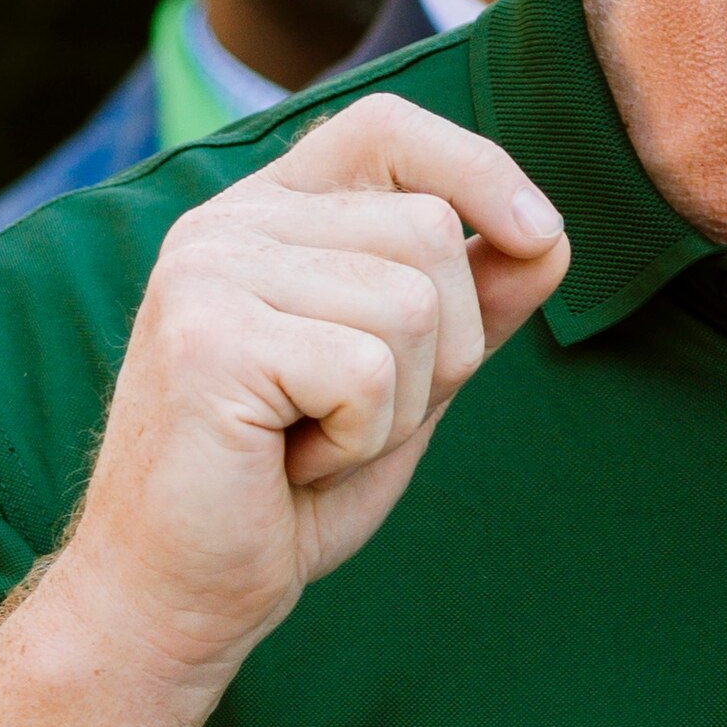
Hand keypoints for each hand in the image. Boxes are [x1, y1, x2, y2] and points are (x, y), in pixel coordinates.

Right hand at [57, 94, 566, 678]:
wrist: (176, 597)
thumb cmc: (281, 496)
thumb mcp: (402, 387)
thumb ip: (467, 308)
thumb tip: (550, 238)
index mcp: (265, 217)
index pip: (386, 128)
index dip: (479, 167)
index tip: (539, 237)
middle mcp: (226, 225)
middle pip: (429, 229)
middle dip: (440, 349)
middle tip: (351, 416)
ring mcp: (208, 274)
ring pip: (412, 303)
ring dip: (396, 406)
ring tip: (313, 442)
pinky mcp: (208, 340)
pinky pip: (366, 371)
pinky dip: (358, 441)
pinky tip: (288, 466)